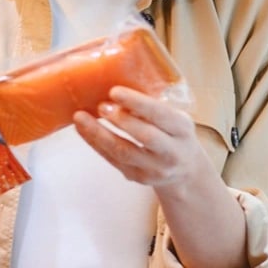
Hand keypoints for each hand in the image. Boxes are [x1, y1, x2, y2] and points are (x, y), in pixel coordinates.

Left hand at [73, 86, 208, 190]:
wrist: (186, 170)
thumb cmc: (174, 134)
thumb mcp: (174, 117)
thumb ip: (152, 106)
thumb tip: (116, 89)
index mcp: (183, 129)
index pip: (161, 115)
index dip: (137, 103)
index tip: (115, 91)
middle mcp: (172, 152)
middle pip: (145, 136)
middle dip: (120, 120)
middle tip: (100, 105)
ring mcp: (154, 168)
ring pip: (124, 152)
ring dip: (99, 134)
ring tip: (81, 117)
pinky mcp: (137, 177)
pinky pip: (113, 160)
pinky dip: (95, 143)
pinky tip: (82, 129)